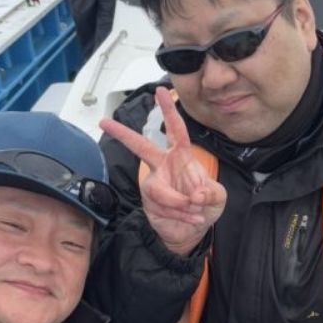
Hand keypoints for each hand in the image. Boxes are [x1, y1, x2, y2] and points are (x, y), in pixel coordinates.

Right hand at [100, 88, 225, 255]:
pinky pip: (162, 208)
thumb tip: (195, 195)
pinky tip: (193, 220)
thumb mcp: (218, 197)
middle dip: (123, 134)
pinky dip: (181, 216)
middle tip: (104, 122)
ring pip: (159, 190)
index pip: (175, 130)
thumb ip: (211, 193)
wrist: (193, 231)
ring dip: (180, 203)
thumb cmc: (204, 205)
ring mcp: (154, 184)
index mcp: (181, 157)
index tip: (161, 91)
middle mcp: (163, 166)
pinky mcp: (149, 202)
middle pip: (141, 147)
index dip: (169, 111)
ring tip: (196, 211)